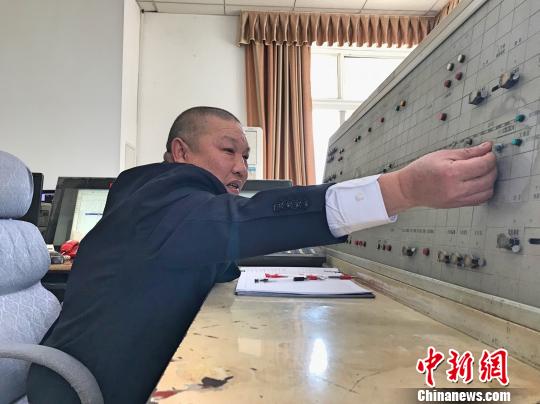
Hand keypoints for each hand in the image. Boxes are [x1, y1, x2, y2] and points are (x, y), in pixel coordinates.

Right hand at [379, 141, 496, 214]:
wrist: (409, 188)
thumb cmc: (421, 170)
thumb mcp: (442, 154)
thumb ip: (467, 152)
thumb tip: (487, 147)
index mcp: (452, 172)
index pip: (483, 164)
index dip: (490, 156)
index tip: (488, 152)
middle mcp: (456, 188)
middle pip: (489, 178)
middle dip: (492, 167)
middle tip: (486, 160)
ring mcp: (458, 199)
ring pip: (488, 191)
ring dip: (491, 180)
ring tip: (483, 172)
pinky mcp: (458, 205)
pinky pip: (481, 199)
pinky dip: (485, 190)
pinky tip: (479, 182)